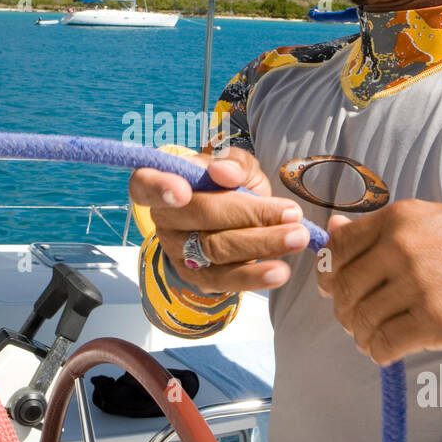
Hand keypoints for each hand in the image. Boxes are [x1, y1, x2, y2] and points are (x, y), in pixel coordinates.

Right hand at [128, 147, 310, 292]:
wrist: (234, 221)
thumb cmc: (230, 186)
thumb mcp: (234, 165)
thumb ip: (232, 162)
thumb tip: (224, 173)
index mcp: (162, 181)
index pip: (144, 184)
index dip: (159, 187)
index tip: (182, 190)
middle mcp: (164, 217)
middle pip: (200, 215)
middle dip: (249, 214)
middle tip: (292, 213)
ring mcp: (178, 251)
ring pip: (216, 249)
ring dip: (261, 244)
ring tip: (297, 238)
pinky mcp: (198, 278)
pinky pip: (224, 279)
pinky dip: (254, 276)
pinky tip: (279, 272)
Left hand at [315, 199, 441, 364]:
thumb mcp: (432, 223)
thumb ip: (381, 229)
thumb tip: (332, 228)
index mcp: (400, 218)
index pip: (339, 246)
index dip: (330, 272)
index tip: (334, 286)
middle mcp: (403, 246)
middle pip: (344, 286)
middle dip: (344, 309)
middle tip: (356, 319)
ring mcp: (417, 284)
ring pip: (360, 317)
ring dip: (360, 333)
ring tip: (372, 336)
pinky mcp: (433, 320)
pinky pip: (383, 343)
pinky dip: (378, 351)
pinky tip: (387, 350)